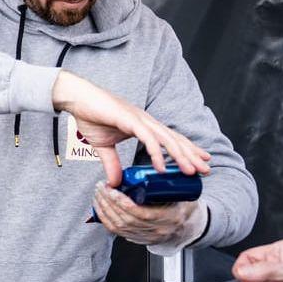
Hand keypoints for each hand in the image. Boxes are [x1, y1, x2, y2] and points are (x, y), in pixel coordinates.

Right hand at [52, 71, 210, 185]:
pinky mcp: (130, 120)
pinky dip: (157, 153)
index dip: (187, 149)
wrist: (76, 98)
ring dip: (180, 156)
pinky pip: (148, 139)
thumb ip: (111, 163)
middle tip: (206, 170)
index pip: (170, 138)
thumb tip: (114, 183)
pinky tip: (162, 167)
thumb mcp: (103, 146)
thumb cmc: (89, 116)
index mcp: (143, 125)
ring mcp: (139, 120)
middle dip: (191, 155)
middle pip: (174, 140)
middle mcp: (146, 121)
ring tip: (191, 171)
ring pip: (166, 140)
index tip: (200, 161)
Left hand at [93, 183, 202, 245]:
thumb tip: (153, 157)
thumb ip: (166, 179)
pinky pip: (116, 231)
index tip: (112, 189)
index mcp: (170, 218)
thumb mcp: (179, 191)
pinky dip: (104, 218)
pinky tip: (99, 206)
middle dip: (109, 203)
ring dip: (104, 209)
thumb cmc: (181, 204)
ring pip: (118, 226)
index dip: (123, 202)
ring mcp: (146, 237)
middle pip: (126, 220)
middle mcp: (158, 231)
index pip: (141, 214)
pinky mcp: (137, 239)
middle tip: (101, 187)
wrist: (186, 225)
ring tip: (98, 194)